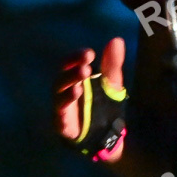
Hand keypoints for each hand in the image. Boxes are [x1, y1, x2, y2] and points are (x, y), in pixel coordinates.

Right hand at [54, 35, 125, 159]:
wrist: (107, 136)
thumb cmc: (104, 106)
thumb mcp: (111, 83)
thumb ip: (112, 64)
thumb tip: (117, 40)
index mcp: (74, 79)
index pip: (69, 63)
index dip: (76, 57)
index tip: (90, 53)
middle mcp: (65, 91)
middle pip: (62, 77)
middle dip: (72, 70)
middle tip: (86, 66)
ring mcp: (63, 108)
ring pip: (59, 94)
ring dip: (69, 85)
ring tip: (82, 80)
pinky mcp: (63, 125)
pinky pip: (60, 115)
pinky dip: (66, 106)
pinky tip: (75, 95)